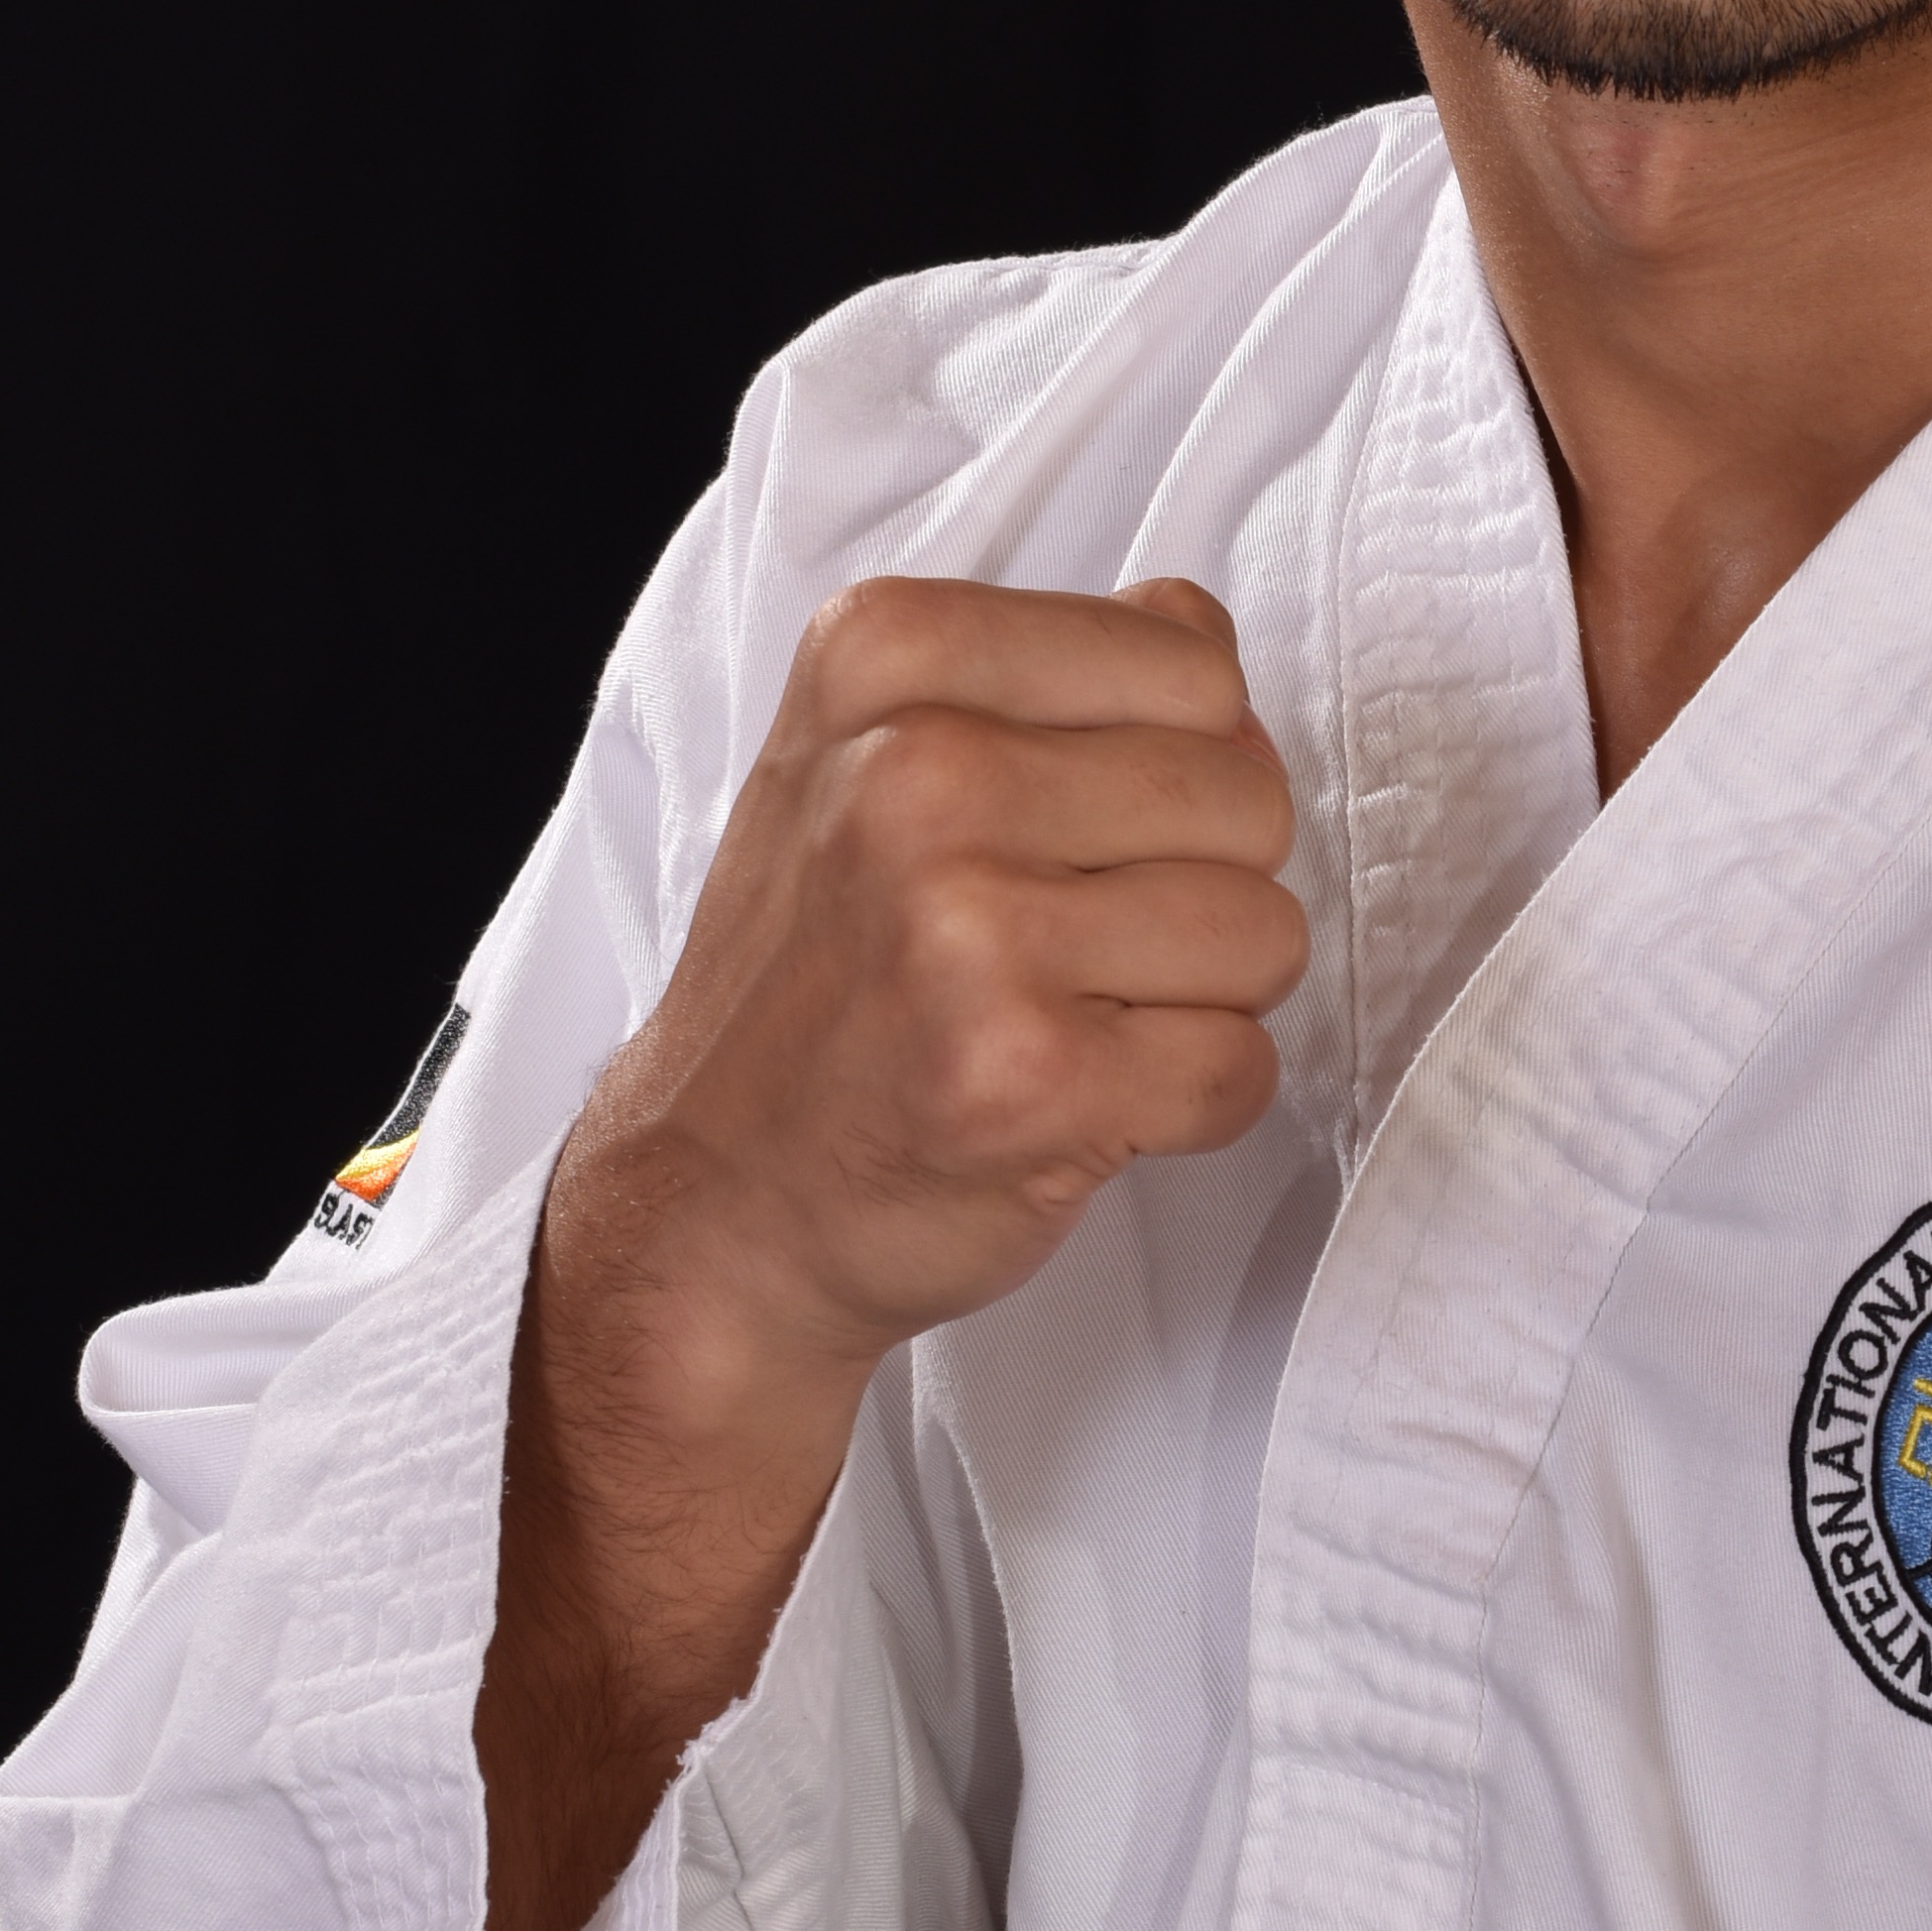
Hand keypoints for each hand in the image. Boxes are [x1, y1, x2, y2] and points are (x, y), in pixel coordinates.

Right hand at [438, 576, 1301, 1930]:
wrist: (666, 1301)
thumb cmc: (818, 1091)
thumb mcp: (904, 825)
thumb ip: (1073, 709)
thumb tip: (1266, 629)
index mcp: (878, 656)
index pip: (1209, 666)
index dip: (1186, 818)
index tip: (1062, 914)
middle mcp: (906, 768)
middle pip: (1260, 805)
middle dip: (1199, 935)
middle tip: (1039, 1038)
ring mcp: (945, 919)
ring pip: (1260, 941)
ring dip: (1190, 1045)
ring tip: (1024, 1104)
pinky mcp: (994, 1068)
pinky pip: (1226, 1069)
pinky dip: (1174, 1140)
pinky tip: (1033, 1176)